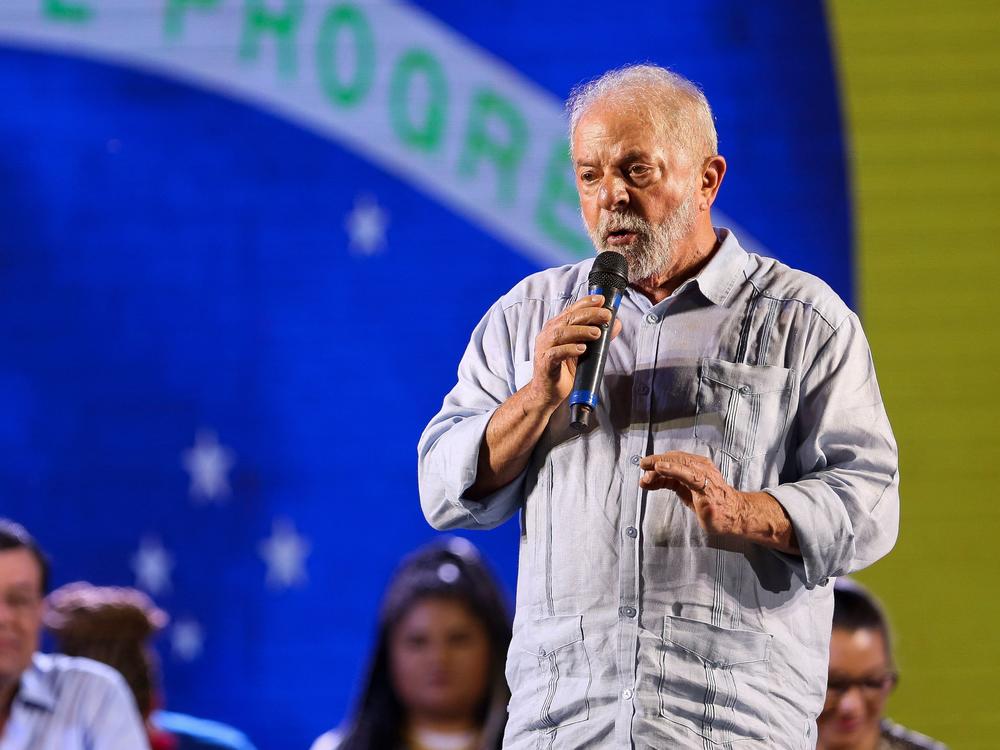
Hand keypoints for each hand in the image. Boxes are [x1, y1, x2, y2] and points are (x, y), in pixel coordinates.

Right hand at [525, 295, 622, 410]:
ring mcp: (544, 348)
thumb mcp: (584, 352)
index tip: (601, 299)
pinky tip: (582, 349)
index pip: (571, 310)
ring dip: (580, 331)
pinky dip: (569, 349)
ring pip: (561, 333)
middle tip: (606, 315)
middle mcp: (548, 334)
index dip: (586, 302)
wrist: (548, 393)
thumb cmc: (564, 370)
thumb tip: (616, 324)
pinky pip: (555, 353)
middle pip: (568, 319)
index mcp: (556, 328)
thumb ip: (599, 337)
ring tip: (597, 333)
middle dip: (589, 314)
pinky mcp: (544, 363)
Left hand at [638, 451, 798, 550]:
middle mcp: (700, 466)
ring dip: (660, 464)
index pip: (674, 459)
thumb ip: (671, 482)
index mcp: (696, 465)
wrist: (733, 515)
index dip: (657, 461)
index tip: (643, 467)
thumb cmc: (709, 503)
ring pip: (679, 463)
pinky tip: (660, 468)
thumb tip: (648, 479)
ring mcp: (704, 475)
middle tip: (642, 465)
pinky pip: (687, 475)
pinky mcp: (706, 487)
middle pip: (675, 458)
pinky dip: (672, 469)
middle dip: (656, 461)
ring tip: (647, 468)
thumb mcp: (686, 491)